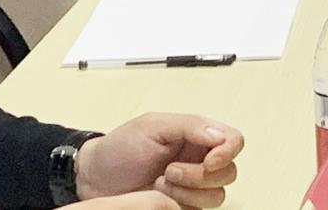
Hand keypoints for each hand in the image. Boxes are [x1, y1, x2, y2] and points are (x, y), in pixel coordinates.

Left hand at [74, 114, 242, 207]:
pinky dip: (181, 204)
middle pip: (229, 172)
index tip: (209, 161)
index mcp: (197, 135)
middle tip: (170, 172)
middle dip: (200, 176)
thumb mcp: (152, 126)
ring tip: (160, 184)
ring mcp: (192, 186)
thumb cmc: (119, 148)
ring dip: (188, 192)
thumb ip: (189, 126)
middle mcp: (200, 159)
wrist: (93, 179)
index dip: (227, 152)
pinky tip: (158, 197)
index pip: (234, 140)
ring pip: (217, 195)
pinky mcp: (182, 206)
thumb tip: (219, 135)